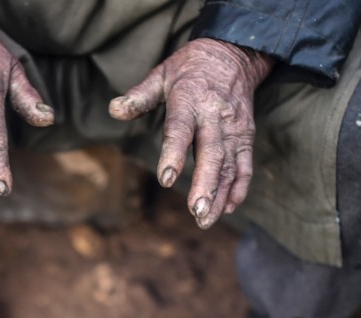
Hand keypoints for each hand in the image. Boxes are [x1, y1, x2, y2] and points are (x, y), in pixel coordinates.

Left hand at [109, 39, 273, 227]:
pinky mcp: (246, 135)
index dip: (174, 154)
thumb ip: (139, 96)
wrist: (233, 54)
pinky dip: (240, 186)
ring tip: (207, 219)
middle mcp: (215, 115)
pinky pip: (245, 164)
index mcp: (190, 99)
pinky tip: (229, 207)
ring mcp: (234, 127)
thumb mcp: (161, 74)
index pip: (181, 129)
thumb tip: (114, 110)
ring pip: (229, 164)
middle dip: (206, 185)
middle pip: (211, 153)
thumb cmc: (189, 68)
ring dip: (220, 194)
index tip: (166, 180)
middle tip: (196, 212)